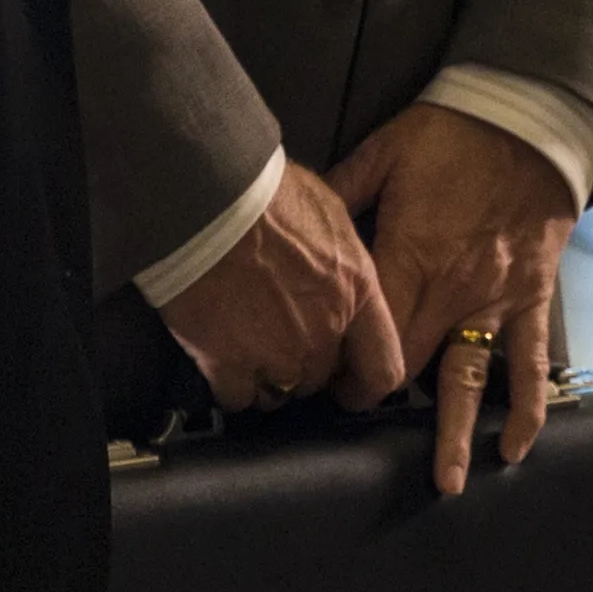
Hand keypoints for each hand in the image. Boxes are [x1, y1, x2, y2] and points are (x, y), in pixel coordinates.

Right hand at [158, 163, 406, 413]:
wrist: (208, 201)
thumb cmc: (270, 193)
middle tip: (280, 342)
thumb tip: (338, 270)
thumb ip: (342, 259)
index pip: (383, 369)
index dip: (366, 386)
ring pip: (280, 393)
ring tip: (248, 350)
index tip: (350, 387)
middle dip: (305, 367)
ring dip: (268, 380)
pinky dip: (230, 387)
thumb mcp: (330, 213)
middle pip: (321, 377)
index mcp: (356, 295)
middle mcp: (323, 334)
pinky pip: (236, 398)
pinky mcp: (227, 365)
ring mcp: (276, 355)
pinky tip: (219, 361)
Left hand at [331, 101, 577, 493]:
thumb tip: (293, 214)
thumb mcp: (384, 152)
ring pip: (468, 380)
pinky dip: (528, 408)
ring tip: (447, 482)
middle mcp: (452, 289)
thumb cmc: (454, 134)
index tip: (322, 383)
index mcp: (410, 256)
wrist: (529, 119)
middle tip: (357, 418)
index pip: (369, 333)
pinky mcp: (531, 299)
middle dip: (380, 399)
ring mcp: (494, 300)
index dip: (343, 367)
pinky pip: (530, 363)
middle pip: (409, 365)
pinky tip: (515, 448)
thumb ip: (340, 190)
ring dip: (455, 434)